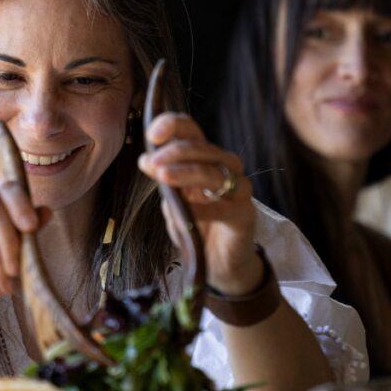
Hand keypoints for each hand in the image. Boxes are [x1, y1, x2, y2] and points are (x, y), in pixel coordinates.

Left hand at [138, 113, 261, 294]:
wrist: (217, 264)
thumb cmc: (196, 228)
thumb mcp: (173, 201)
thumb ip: (164, 181)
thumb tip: (146, 160)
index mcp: (204, 159)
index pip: (192, 131)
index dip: (174, 126)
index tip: (152, 134)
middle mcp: (225, 168)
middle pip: (204, 148)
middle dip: (176, 151)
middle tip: (152, 161)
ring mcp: (238, 190)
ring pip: (216, 172)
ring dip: (187, 172)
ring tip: (163, 177)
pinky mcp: (245, 215)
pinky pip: (226, 207)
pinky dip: (206, 208)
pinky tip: (190, 210)